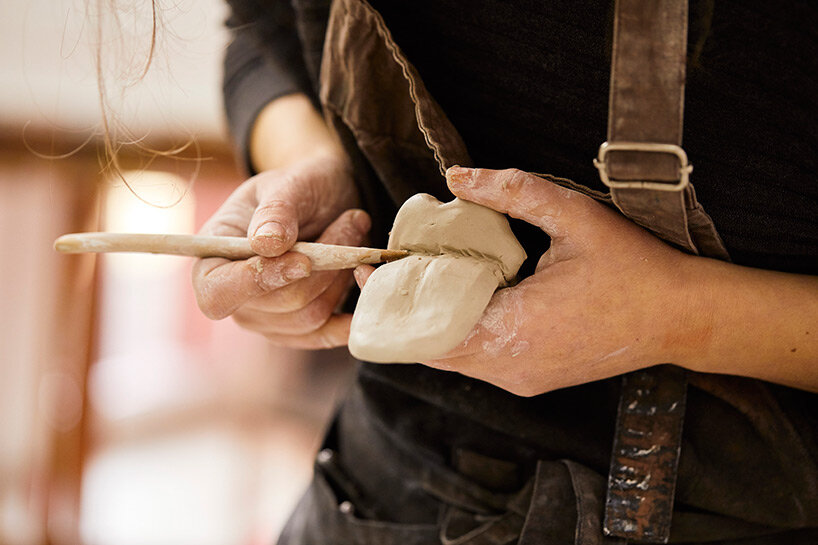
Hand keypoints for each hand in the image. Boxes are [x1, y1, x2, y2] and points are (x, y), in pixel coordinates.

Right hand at [192, 152, 367, 347]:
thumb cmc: (300, 186)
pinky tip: (366, 282)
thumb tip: (265, 244)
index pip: (216, 293)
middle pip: (280, 304)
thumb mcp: (288, 183)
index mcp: (213, 258)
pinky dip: (352, 313)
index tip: (303, 259)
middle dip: (324, 264)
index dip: (256, 282)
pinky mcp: (301, 329)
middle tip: (352, 220)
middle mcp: (235, 297)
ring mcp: (268, 318)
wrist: (327, 198)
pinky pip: (326, 334)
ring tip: (355, 231)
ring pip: (310, 316)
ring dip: (342, 274)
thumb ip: (276, 211)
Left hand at [357, 166, 700, 395]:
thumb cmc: (632, 268)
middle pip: (430, 348)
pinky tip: (462, 300)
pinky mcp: (532, 380)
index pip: (426, 328)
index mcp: (512, 331)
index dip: (393, 302)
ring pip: (451, 357)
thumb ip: (513, 193)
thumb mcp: (575, 218)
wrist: (680, 318)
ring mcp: (520, 380)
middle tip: (392, 271)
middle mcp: (508, 367)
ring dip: (431, 323)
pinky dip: (458, 334)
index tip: (372, 271)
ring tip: (422, 281)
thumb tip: (457, 176)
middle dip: (405, 311)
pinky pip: (476, 361)